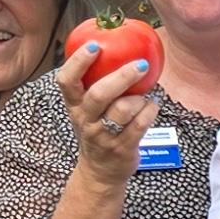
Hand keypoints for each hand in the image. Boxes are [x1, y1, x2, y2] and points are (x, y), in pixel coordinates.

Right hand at [59, 47, 161, 179]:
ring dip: (139, 97)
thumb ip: (95, 84)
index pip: (67, 80)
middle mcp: (86, 120)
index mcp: (74, 106)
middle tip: (140, 63)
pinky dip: (150, 110)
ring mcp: (103, 136)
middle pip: (99, 94)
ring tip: (146, 93)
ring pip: (123, 110)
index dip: (79, 61)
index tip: (95, 45)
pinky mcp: (123, 148)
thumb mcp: (87, 110)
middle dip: (121, 76)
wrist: (100, 173)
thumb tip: (118, 48)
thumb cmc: (97, 131)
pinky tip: (153, 104)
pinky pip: (140, 125)